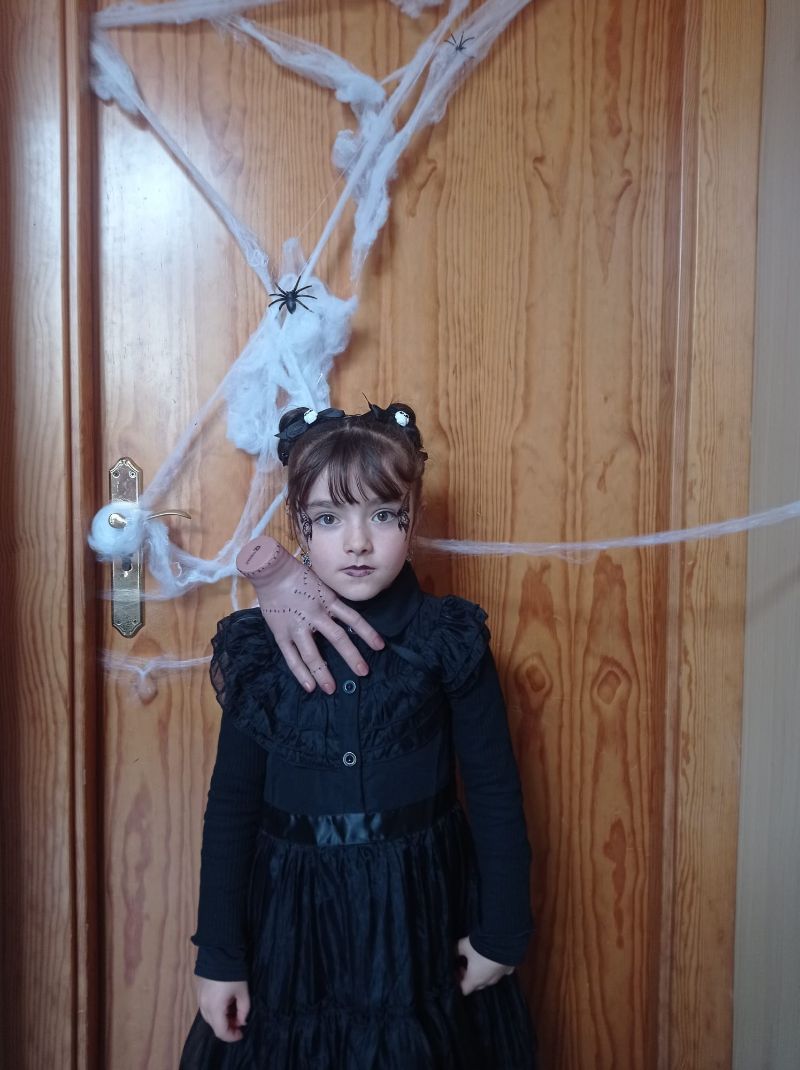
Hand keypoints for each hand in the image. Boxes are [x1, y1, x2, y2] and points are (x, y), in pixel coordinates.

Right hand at [195, 977, 249, 1041]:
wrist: (218, 952)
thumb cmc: (233, 973)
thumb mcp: (243, 991)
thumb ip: (244, 1009)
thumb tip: (241, 1021)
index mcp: (215, 1008)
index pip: (221, 1031)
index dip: (231, 1036)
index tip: (241, 1034)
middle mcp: (204, 1007)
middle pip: (214, 1026)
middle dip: (228, 1027)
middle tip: (239, 1021)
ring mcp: (199, 999)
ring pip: (210, 1018)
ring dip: (221, 1019)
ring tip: (233, 1012)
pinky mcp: (199, 993)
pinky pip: (206, 1009)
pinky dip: (216, 1012)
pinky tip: (225, 1004)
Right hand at [236, 536, 384, 693]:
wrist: (271, 571)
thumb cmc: (298, 575)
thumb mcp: (322, 585)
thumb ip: (333, 601)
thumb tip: (346, 616)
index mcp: (328, 600)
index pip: (353, 618)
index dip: (368, 633)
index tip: (380, 646)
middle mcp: (316, 615)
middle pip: (337, 638)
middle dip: (352, 657)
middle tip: (363, 672)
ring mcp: (297, 626)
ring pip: (312, 653)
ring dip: (323, 672)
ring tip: (332, 689)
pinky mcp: (281, 634)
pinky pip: (292, 657)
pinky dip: (301, 673)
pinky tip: (310, 686)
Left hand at [455, 935, 514, 995]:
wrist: (504, 939)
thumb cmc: (481, 946)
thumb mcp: (463, 946)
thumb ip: (456, 951)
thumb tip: (453, 953)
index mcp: (475, 979)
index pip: (464, 989)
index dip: (458, 982)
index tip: (456, 971)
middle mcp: (488, 981)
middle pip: (476, 985)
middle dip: (469, 977)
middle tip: (465, 965)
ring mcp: (500, 976)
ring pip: (489, 979)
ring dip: (482, 973)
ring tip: (478, 961)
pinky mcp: (509, 969)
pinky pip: (501, 972)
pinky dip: (496, 967)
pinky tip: (494, 959)